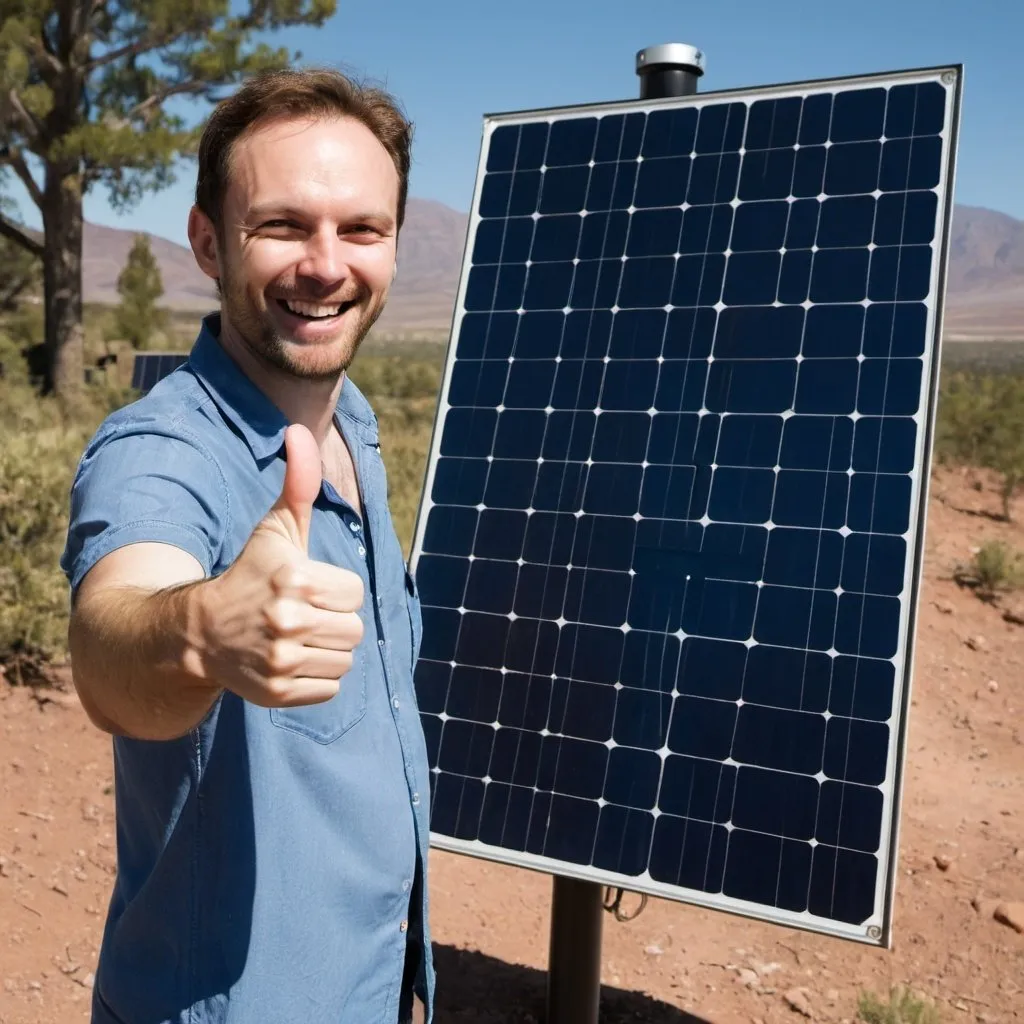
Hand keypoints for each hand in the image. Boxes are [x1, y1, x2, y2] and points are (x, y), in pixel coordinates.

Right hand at [193, 424, 364, 706]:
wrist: (200, 630)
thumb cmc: (249, 573)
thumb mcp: (275, 528)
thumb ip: (297, 483)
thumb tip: (297, 430)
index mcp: (296, 579)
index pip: (354, 593)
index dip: (334, 590)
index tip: (304, 588)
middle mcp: (288, 622)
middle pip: (354, 629)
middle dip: (333, 621)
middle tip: (298, 615)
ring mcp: (282, 661)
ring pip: (345, 658)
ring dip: (326, 649)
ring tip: (293, 637)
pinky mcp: (280, 694)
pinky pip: (331, 687)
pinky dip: (315, 678)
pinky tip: (288, 661)